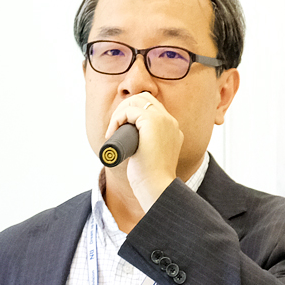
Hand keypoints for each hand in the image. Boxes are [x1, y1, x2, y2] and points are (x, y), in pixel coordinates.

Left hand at [105, 93, 182, 211]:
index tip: (120, 131)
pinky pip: (130, 110)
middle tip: (114, 129)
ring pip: (136, 101)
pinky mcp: (153, 122)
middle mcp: (170, 121)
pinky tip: (112, 132)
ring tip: (112, 131)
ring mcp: (164, 120)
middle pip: (144, 98)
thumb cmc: (151, 179)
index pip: (151, 107)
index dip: (132, 114)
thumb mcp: (150, 158)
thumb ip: (146, 148)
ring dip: (120, 113)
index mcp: (172, 129)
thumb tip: (132, 147)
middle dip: (124, 109)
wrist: (157, 187)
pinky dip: (117, 118)